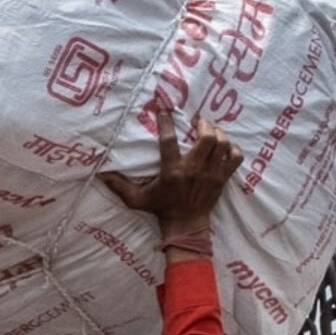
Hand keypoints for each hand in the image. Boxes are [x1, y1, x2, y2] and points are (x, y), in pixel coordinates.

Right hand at [99, 115, 242, 234]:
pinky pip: (235, 157)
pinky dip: (232, 149)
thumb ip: (118, 186)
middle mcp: (194, 169)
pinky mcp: (223, 179)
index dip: (166, 122)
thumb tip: (100, 174)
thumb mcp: (136, 199)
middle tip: (198, 121)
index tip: (165, 109)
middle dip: (204, 124)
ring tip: (211, 130)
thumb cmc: (160, 209)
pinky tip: (224, 147)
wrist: (185, 225)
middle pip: (207, 138)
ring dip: (219, 133)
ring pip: (222, 144)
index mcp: (172, 171)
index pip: (169, 141)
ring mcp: (211, 174)